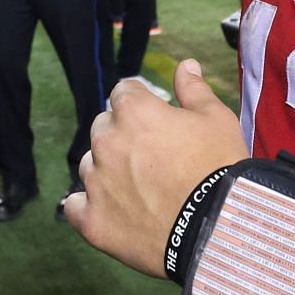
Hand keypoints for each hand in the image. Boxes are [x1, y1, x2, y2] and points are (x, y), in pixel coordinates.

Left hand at [67, 60, 246, 278]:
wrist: (218, 229)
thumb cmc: (220, 168)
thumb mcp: (217, 120)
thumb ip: (194, 90)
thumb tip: (185, 65)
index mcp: (133, 112)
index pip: (123, 93)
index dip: (142, 104)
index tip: (158, 120)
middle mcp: (106, 142)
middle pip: (103, 128)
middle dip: (122, 136)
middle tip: (152, 159)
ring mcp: (96, 182)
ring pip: (90, 166)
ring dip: (107, 171)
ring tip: (138, 190)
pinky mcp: (92, 220)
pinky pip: (74, 206)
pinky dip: (88, 207)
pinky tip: (111, 212)